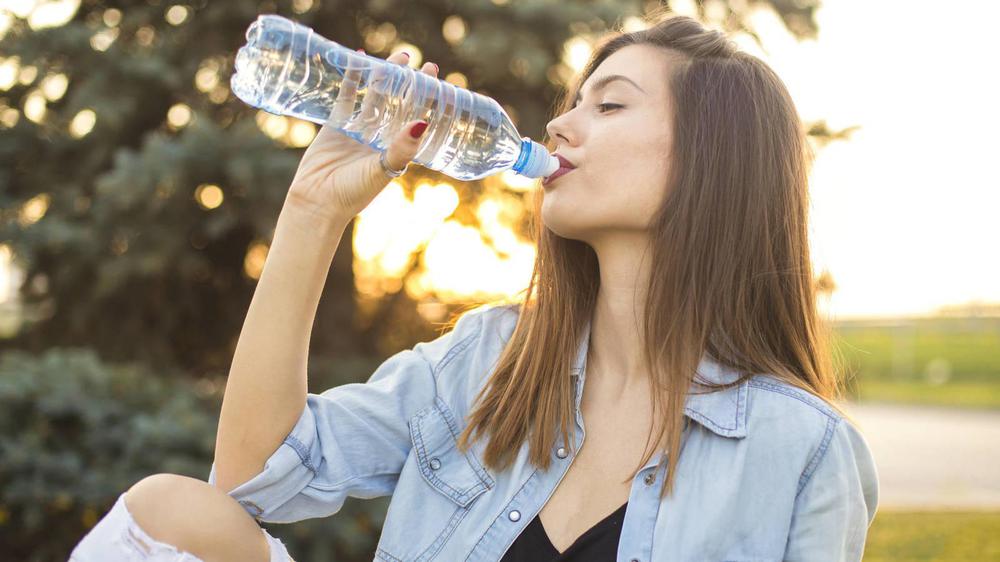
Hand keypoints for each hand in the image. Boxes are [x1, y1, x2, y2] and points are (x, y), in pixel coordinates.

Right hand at [284, 50, 438, 222]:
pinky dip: (351, 78)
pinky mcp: (335, 125)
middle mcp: (380, 138)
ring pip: (375, 97)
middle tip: (425, 63)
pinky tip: (358, 58)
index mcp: (397, 150)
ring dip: (386, 76)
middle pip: (400, 104)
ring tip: (399, 56)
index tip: (443, 83)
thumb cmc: (353, 192)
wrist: (318, 202)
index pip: (418, 119)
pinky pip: (346, 97)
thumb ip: (402, 147)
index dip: (430, 102)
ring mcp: (358, 130)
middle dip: (412, 84)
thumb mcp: (382, 169)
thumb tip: (423, 121)